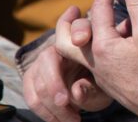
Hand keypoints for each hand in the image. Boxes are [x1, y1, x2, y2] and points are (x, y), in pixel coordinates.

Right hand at [23, 6, 111, 121]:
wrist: (93, 88)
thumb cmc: (104, 80)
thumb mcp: (106, 82)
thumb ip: (94, 85)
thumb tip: (76, 91)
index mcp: (82, 38)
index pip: (77, 25)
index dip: (78, 28)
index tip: (81, 40)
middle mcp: (59, 46)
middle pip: (48, 57)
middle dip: (54, 82)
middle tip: (65, 101)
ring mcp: (44, 62)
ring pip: (37, 79)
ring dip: (51, 104)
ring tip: (73, 119)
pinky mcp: (34, 77)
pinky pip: (31, 94)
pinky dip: (43, 111)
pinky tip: (59, 120)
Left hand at [55, 0, 137, 121]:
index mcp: (102, 46)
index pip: (99, 10)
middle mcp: (94, 61)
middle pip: (65, 40)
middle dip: (67, 22)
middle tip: (74, 8)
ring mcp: (98, 74)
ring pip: (74, 53)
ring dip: (78, 36)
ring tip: (92, 22)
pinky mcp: (106, 83)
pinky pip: (88, 62)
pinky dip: (92, 47)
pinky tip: (111, 41)